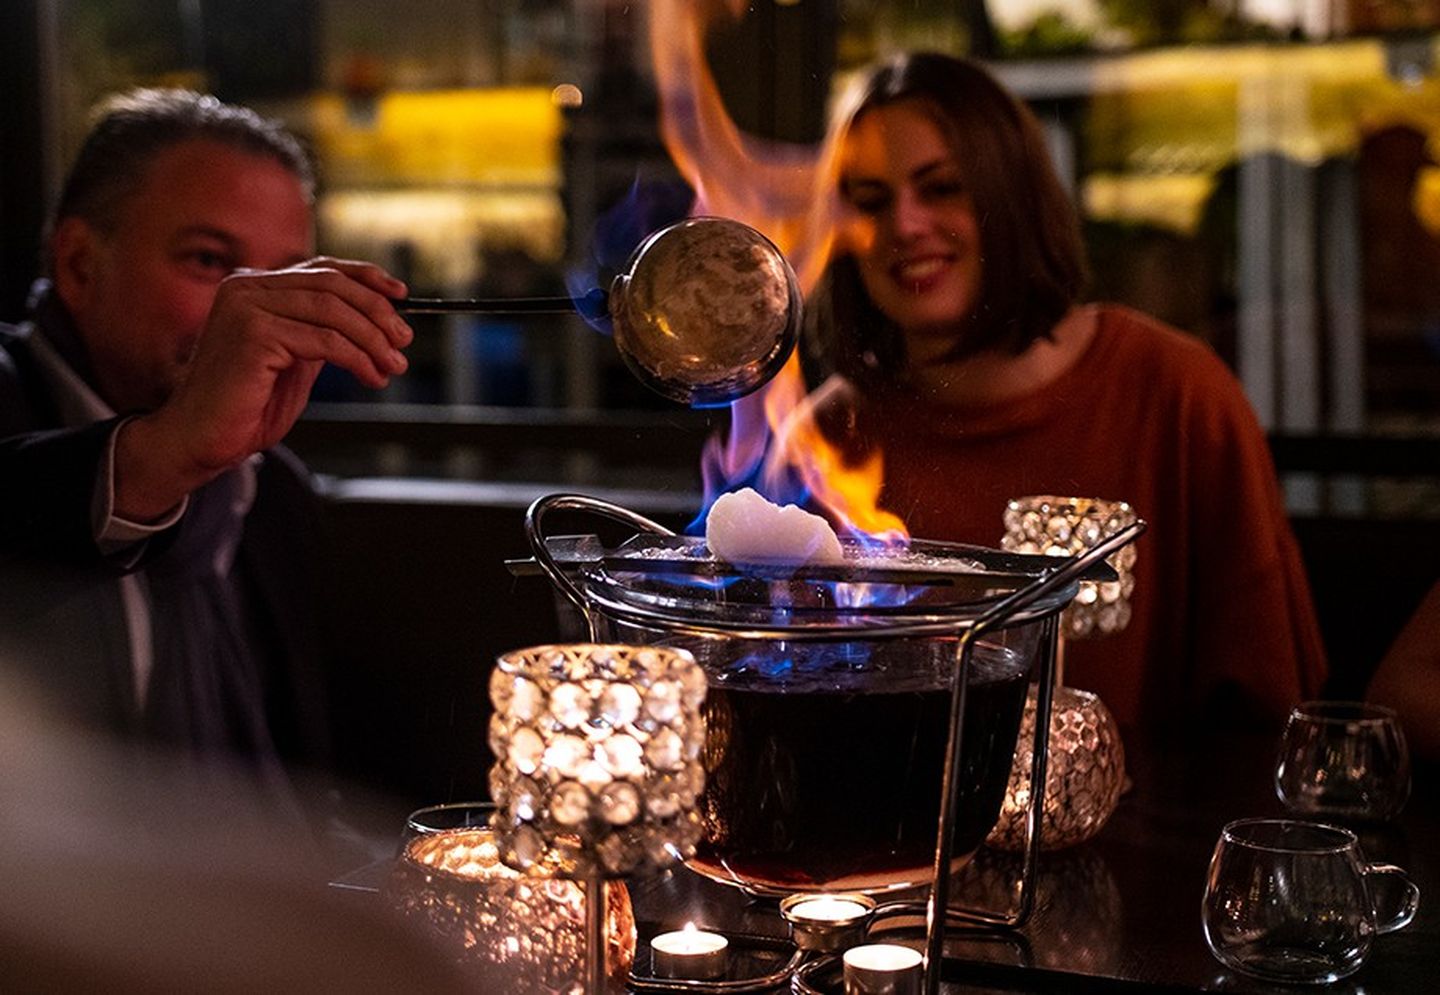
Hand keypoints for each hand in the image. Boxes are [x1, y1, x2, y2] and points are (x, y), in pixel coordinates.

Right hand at [115, 257, 411, 519]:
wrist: (200, 440)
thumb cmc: (246, 406)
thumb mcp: (294, 360)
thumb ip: (321, 333)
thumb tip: (372, 322)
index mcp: (252, 286)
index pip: (321, 268)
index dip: (366, 277)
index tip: (401, 295)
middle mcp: (245, 287)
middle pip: (332, 284)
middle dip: (378, 313)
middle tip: (403, 342)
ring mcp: (246, 307)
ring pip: (333, 311)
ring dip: (373, 339)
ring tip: (393, 365)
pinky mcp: (253, 334)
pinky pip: (325, 340)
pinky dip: (357, 358)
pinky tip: (371, 376)